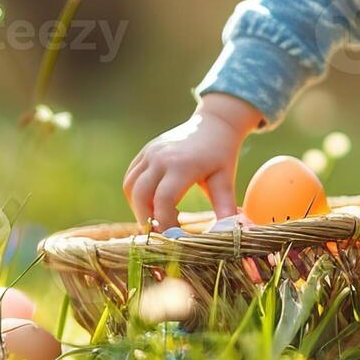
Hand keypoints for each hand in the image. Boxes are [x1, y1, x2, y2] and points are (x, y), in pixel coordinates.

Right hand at [123, 94, 263, 228]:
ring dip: (138, 207)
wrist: (214, 124)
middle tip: (160, 232)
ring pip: (131, 186)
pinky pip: (131, 176)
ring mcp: (150, 152)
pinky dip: (135, 194)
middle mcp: (160, 157)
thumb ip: (224, 205)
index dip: (165, 222)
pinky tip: (151, 204)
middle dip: (146, 218)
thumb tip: (228, 232)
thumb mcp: (225, 179)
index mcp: (181, 165)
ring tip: (155, 218)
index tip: (174, 236)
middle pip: (140, 195)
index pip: (163, 200)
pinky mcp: (145, 151)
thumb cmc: (221, 154)